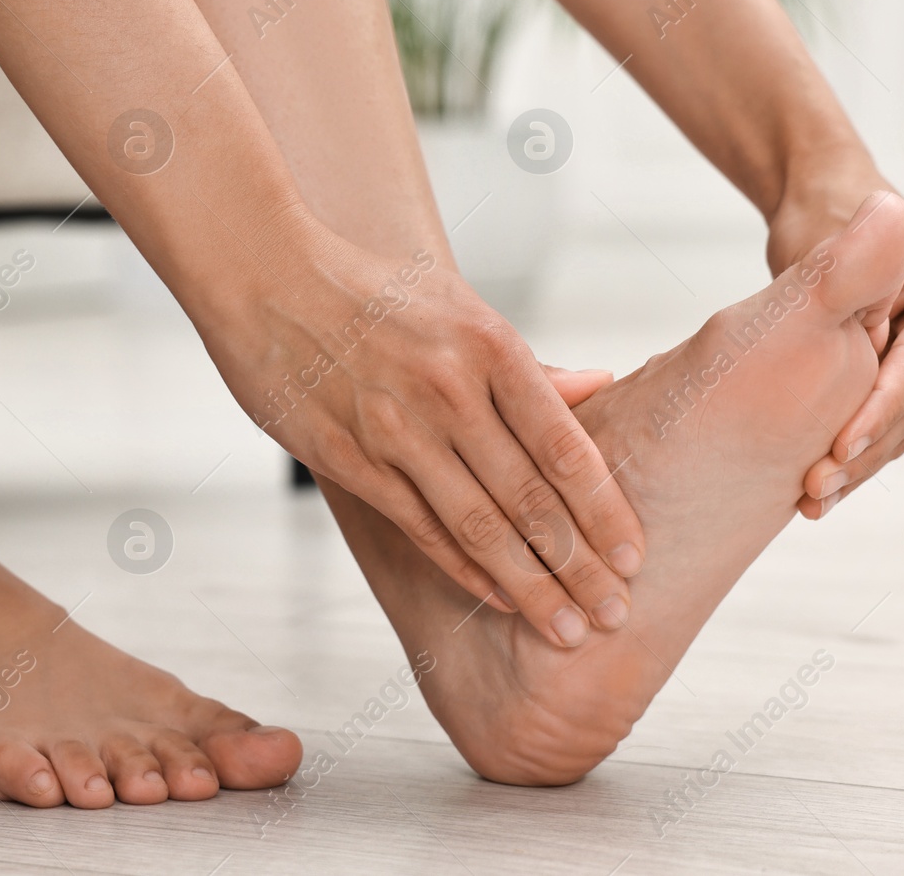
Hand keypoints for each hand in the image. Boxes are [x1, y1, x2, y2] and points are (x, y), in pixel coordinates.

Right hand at [195, 228, 644, 646]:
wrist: (267, 274)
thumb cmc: (372, 289)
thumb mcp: (459, 307)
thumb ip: (527, 363)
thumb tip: (601, 387)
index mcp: (490, 346)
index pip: (566, 448)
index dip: (606, 512)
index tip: (635, 558)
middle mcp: (449, 390)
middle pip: (531, 499)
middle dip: (580, 567)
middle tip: (616, 615)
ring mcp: (397, 429)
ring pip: (479, 526)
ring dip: (529, 586)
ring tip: (567, 629)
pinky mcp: (350, 458)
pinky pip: (420, 527)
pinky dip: (464, 570)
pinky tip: (498, 598)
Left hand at [767, 182, 903, 516]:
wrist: (825, 207)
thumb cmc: (827, 224)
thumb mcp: (836, 260)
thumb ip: (855, 296)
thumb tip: (873, 342)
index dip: (876, 414)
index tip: (839, 450)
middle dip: (862, 451)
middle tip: (813, 491)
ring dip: (859, 464)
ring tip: (811, 500)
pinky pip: (893, 420)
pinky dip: (860, 451)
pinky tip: (824, 489)